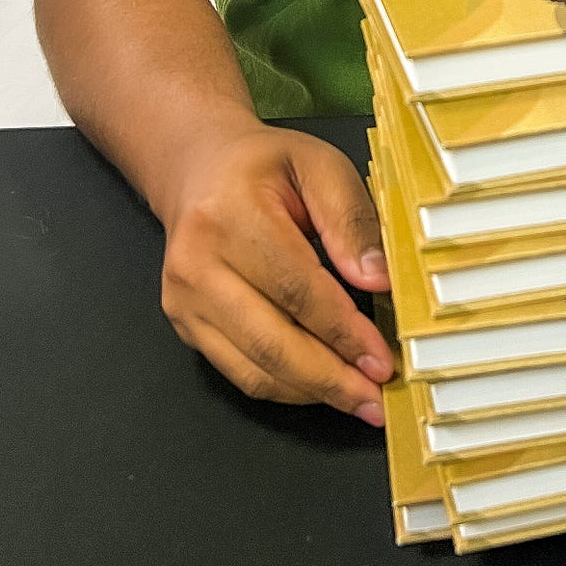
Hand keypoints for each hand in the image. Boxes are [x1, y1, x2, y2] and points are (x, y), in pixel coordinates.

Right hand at [158, 124, 394, 422]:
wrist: (198, 168)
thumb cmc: (264, 167)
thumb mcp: (318, 165)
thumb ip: (350, 218)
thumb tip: (378, 280)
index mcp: (228, 215)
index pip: (295, 288)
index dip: (343, 331)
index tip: (382, 359)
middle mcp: (196, 264)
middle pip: (271, 341)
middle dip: (331, 378)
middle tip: (377, 398)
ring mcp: (183, 301)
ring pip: (254, 369)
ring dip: (312, 392)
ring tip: (359, 400)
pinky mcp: (184, 326)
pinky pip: (239, 373)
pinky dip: (285, 388)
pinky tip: (321, 387)